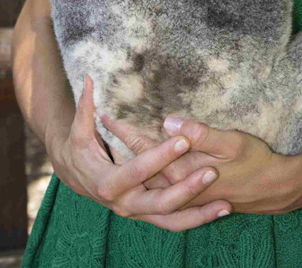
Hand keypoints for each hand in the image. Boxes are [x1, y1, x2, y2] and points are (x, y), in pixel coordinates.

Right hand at [49, 76, 231, 229]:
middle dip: (186, 189)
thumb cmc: (79, 151)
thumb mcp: (78, 131)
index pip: (138, 170)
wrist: (76, 179)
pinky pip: (174, 222)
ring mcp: (137, 212)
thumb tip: (89, 79)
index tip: (183, 139)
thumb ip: (85, 107)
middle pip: (159, 203)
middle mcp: (125, 203)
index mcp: (109, 183)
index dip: (160, 156)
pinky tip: (222, 210)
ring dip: (198, 214)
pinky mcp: (148, 214)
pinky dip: (196, 219)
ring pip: (171, 220)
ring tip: (225, 203)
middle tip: (212, 171)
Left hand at [99, 112, 296, 214]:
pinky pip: (156, 183)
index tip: (105, 113)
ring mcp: (182, 194)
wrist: (274, 189)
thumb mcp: (232, 143)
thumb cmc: (255, 162)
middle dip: (119, 145)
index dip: (124, 131)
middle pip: (139, 165)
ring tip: (109, 140)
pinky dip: (144, 170)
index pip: (144, 149)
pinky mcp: (189, 194)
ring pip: (145, 176)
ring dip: (129, 159)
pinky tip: (138, 159)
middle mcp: (177, 187)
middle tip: (101, 122)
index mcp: (182, 173)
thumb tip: (169, 122)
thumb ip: (201, 135)